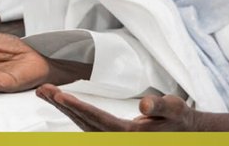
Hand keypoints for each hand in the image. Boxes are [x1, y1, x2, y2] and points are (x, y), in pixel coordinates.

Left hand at [37, 88, 198, 131]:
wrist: (186, 133)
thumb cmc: (179, 119)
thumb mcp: (174, 109)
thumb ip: (159, 107)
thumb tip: (143, 106)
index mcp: (128, 134)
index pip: (97, 119)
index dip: (78, 107)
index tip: (59, 96)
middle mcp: (118, 139)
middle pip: (84, 122)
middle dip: (62, 105)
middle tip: (43, 89)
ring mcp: (114, 139)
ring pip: (84, 125)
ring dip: (65, 108)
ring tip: (47, 92)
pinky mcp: (114, 136)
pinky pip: (90, 126)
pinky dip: (76, 114)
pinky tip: (65, 104)